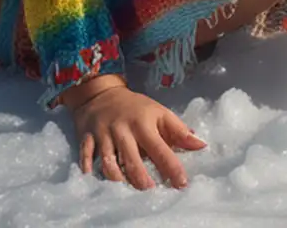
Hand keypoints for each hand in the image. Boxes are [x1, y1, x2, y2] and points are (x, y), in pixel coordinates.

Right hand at [66, 78, 206, 188]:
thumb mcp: (159, 113)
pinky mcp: (86, 138)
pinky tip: (95, 183)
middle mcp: (123, 129)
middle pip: (132, 159)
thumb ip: (179, 131)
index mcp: (144, 123)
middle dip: (141, 179)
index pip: (160, 147)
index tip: (182, 183)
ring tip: (127, 192)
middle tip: (152, 193)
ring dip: (117, 179)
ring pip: (108, 163)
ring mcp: (103, 134)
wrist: (102, 93)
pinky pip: (86, 157)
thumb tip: (201, 145)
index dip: (171, 166)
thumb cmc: (136, 107)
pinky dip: (89, 171)